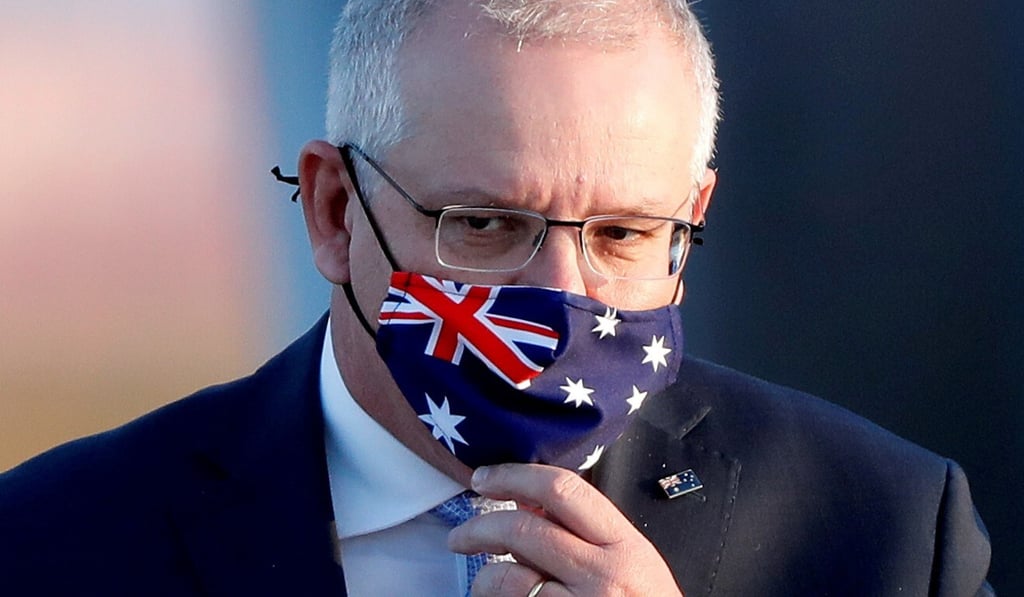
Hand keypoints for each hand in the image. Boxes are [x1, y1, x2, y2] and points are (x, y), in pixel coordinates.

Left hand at [448, 463, 683, 596]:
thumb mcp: (628, 562)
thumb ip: (585, 532)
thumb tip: (524, 503)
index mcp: (624, 544)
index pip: (564, 490)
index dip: (514, 476)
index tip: (484, 479)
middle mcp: (604, 573)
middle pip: (524, 530)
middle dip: (479, 527)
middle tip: (460, 536)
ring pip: (509, 578)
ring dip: (485, 578)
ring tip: (486, 584)